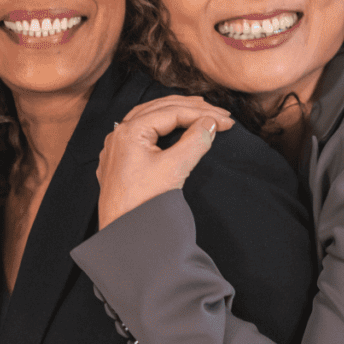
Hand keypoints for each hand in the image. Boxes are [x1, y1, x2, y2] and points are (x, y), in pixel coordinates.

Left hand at [97, 96, 232, 229]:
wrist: (121, 235)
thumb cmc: (141, 204)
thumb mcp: (173, 169)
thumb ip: (194, 142)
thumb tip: (209, 124)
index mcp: (130, 131)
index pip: (172, 112)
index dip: (202, 114)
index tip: (226, 121)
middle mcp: (119, 135)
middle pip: (159, 110)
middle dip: (191, 109)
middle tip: (218, 113)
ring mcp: (117, 147)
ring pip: (148, 119)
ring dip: (174, 114)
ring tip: (199, 113)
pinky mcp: (120, 161)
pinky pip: (141, 133)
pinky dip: (161, 127)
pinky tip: (171, 129)